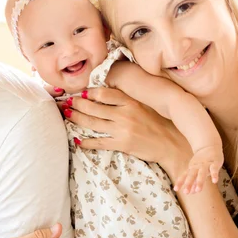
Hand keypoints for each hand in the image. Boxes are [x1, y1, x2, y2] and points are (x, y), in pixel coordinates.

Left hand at [65, 87, 192, 178]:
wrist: (170, 143)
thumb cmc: (157, 123)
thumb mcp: (143, 106)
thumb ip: (126, 101)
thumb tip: (105, 94)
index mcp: (131, 102)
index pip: (105, 93)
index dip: (90, 92)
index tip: (81, 92)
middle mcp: (125, 114)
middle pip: (94, 108)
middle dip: (77, 105)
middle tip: (66, 103)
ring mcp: (123, 130)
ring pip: (93, 123)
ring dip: (77, 119)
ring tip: (67, 115)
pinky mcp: (122, 144)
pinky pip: (99, 142)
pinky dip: (86, 142)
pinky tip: (77, 140)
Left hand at [174, 145, 222, 193]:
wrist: (210, 145)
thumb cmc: (202, 161)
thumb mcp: (197, 171)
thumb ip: (194, 182)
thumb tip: (191, 192)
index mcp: (192, 168)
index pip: (184, 175)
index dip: (180, 182)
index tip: (175, 189)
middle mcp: (197, 166)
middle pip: (192, 175)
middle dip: (188, 183)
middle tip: (186, 192)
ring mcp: (206, 164)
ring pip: (202, 173)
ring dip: (199, 181)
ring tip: (198, 190)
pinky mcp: (215, 162)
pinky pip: (214, 169)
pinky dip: (214, 175)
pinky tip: (214, 181)